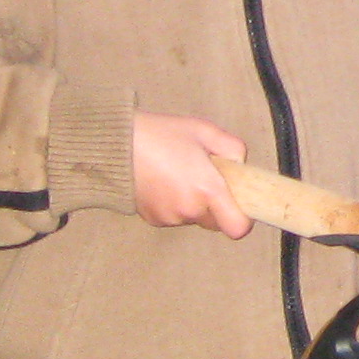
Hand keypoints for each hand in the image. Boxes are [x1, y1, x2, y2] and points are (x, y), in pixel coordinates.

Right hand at [132, 114, 249, 236]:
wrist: (116, 146)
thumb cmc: (161, 135)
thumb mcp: (204, 131)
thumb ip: (232, 148)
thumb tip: (240, 165)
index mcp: (207, 190)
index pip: (237, 227)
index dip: (243, 219)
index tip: (239, 203)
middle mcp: (189, 209)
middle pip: (215, 221)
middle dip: (215, 204)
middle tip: (204, 177)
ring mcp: (169, 217)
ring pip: (193, 218)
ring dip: (192, 203)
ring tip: (178, 174)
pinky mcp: (152, 219)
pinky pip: (173, 217)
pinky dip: (173, 204)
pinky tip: (163, 182)